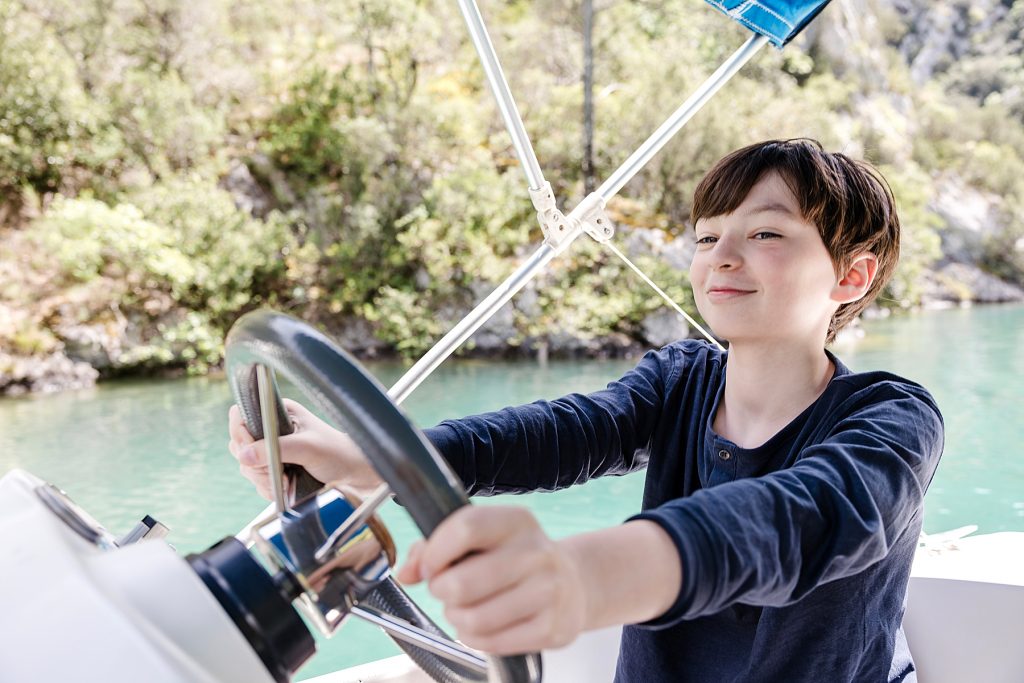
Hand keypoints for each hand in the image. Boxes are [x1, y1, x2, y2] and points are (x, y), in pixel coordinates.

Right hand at [227, 398, 382, 499]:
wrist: (357, 475)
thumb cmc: (339, 453)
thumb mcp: (308, 448)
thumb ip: (275, 449)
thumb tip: (244, 454)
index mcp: (279, 414)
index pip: (241, 417)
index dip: (241, 434)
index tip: (251, 450)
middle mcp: (274, 432)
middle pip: (240, 446)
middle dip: (255, 463)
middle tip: (278, 470)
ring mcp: (274, 453)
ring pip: (247, 468)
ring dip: (264, 479)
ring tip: (288, 480)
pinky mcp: (277, 471)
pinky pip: (258, 483)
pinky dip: (269, 489)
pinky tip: (288, 487)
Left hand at [396, 505, 586, 654]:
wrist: (574, 584)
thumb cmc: (516, 558)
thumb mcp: (484, 539)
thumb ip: (437, 546)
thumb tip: (407, 572)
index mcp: (517, 522)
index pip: (465, 528)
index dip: (435, 552)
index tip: (428, 566)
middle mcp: (537, 553)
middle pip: (463, 582)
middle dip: (442, 592)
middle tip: (446, 590)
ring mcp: (548, 592)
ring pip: (474, 617)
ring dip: (456, 618)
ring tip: (463, 609)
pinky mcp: (552, 628)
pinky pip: (491, 642)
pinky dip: (474, 638)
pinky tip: (481, 626)